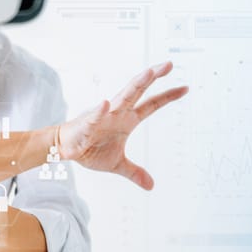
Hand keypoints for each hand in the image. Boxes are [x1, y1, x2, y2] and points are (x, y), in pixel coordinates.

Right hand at [58, 61, 188, 189]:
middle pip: (138, 92)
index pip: (151, 105)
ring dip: (135, 85)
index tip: (186, 88)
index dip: (168, 97)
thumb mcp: (117, 164)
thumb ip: (135, 172)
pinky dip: (100, 110)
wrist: (65, 149)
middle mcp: (117, 112)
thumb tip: (151, 186)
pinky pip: (95, 116)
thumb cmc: (89, 150)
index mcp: (127, 120)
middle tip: (168, 65)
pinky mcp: (87, 123)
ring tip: (148, 74)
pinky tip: (107, 103)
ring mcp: (103, 115)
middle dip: (152, 78)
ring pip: (121, 97)